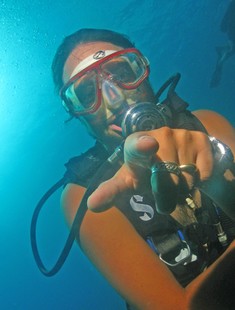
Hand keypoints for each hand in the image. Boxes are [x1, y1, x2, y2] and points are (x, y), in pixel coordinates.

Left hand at [87, 127, 213, 212]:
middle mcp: (160, 134)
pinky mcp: (201, 139)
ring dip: (183, 189)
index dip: (143, 146)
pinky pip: (203, 174)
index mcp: (135, 144)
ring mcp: (182, 135)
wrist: (172, 156)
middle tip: (163, 193)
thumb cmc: (144, 171)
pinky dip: (198, 181)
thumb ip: (111, 191)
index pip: (138, 146)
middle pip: (168, 180)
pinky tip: (189, 171)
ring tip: (175, 180)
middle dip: (167, 196)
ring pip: (187, 179)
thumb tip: (91, 205)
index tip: (147, 146)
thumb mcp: (128, 180)